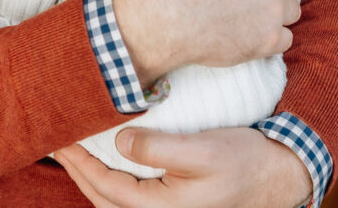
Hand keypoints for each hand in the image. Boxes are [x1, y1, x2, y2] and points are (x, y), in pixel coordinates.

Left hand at [54, 127, 312, 207]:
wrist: (279, 176)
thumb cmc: (245, 161)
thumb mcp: (203, 149)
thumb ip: (159, 148)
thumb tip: (119, 142)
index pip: (104, 186)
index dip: (79, 161)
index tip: (60, 137)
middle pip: (102, 197)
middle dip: (77, 169)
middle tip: (57, 140)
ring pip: (112, 201)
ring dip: (90, 176)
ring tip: (74, 150)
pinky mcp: (172, 206)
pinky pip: (127, 198)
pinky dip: (108, 181)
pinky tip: (105, 161)